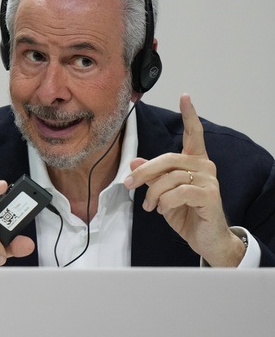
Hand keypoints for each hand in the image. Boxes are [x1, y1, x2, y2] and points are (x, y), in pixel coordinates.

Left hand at [123, 94, 244, 266]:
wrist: (206, 239)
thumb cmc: (186, 213)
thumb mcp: (163, 193)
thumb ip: (152, 176)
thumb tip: (134, 161)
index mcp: (194, 161)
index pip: (194, 134)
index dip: (189, 115)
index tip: (185, 96)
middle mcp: (204, 166)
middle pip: (166, 159)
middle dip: (143, 172)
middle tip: (128, 185)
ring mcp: (208, 180)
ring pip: (169, 178)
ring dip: (153, 194)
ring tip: (151, 206)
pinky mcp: (209, 195)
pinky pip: (177, 192)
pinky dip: (164, 202)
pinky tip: (163, 210)